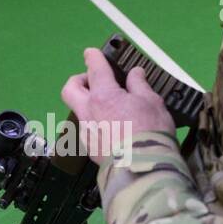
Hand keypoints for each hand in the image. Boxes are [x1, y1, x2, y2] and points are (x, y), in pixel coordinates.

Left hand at [60, 48, 173, 164]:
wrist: (144, 170)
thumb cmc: (151, 133)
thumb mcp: (152, 102)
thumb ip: (140, 85)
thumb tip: (135, 73)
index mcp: (103, 95)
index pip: (94, 68)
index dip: (93, 57)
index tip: (92, 53)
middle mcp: (89, 112)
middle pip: (70, 88)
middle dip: (78, 80)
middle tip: (93, 81)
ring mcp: (87, 132)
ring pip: (79, 111)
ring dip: (89, 105)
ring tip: (109, 108)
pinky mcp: (90, 150)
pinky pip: (88, 130)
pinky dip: (96, 125)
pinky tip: (112, 129)